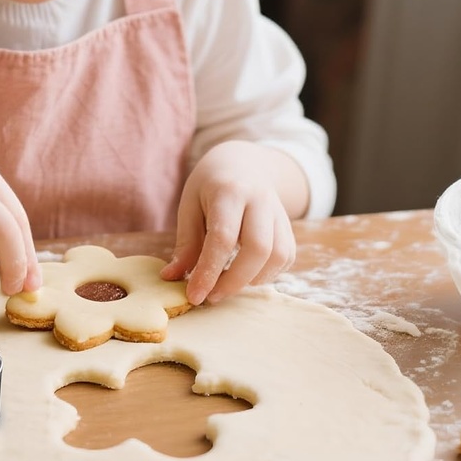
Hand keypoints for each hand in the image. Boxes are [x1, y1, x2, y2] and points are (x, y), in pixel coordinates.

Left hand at [160, 141, 301, 304]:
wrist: (243, 163)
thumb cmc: (209, 186)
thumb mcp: (189, 206)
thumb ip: (185, 243)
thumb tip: (171, 278)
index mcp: (229, 191)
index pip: (223, 237)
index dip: (209, 271)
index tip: (194, 296)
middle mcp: (260, 200)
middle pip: (258, 248)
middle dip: (235, 281)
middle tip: (212, 296)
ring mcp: (279, 212)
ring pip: (278, 255)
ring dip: (253, 279)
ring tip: (228, 283)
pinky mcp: (288, 226)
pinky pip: (286, 257)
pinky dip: (268, 274)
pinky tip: (246, 274)